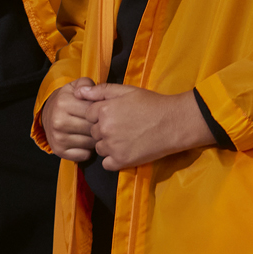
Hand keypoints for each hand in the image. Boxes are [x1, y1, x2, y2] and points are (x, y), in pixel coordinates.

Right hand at [40, 77, 97, 161]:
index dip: (102, 112)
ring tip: (93, 131)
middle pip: (93, 128)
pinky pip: (84, 155)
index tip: (103, 111)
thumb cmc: (67, 100)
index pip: (94, 111)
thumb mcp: (74, 87)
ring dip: (96, 139)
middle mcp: (58, 121)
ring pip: (91, 143)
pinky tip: (86, 141)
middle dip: (101, 126)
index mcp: (63, 103)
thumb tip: (91, 90)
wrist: (48, 114)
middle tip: (101, 123)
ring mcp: (58, 138)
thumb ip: (87, 84)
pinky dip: (88, 150)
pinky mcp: (59, 151)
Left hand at [78, 84, 215, 170]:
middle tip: (123, 127)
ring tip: (126, 138)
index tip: (116, 115)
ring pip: (99, 148)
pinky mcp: (121, 161)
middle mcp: (104, 129)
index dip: (101, 115)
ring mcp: (112, 146)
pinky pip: (106, 163)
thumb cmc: (151, 104)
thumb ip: (100, 90)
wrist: (174, 123)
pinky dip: (113, 159)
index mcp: (103, 110)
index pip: (89, 115)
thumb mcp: (126, 90)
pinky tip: (126, 150)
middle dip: (104, 130)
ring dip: (108, 145)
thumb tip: (78, 91)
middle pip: (93, 132)